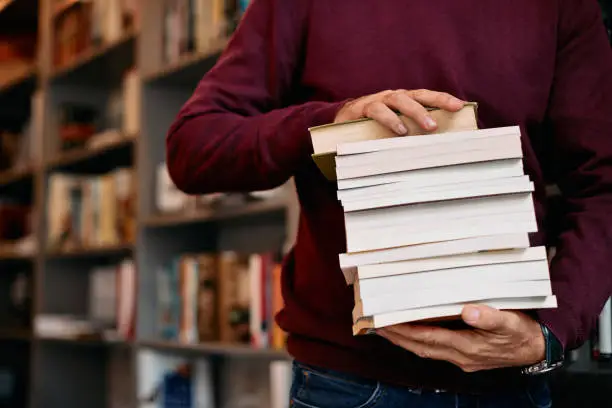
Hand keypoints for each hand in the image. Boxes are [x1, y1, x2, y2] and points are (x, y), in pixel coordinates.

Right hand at [334, 89, 464, 134]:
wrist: (339, 122)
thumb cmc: (370, 127)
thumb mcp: (392, 128)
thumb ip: (410, 133)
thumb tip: (435, 149)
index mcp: (402, 100)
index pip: (426, 96)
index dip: (443, 99)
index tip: (460, 106)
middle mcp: (392, 96)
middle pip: (417, 94)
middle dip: (436, 101)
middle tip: (452, 112)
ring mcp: (377, 100)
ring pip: (399, 99)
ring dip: (416, 111)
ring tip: (429, 126)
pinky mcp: (362, 108)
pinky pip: (378, 110)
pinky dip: (391, 119)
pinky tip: (401, 130)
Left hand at [377, 304, 545, 372]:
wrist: (538, 349)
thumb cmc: (522, 333)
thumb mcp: (510, 322)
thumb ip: (490, 318)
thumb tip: (469, 312)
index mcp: (467, 346)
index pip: (427, 338)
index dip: (404, 331)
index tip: (385, 322)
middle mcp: (460, 355)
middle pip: (420, 346)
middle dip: (396, 336)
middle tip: (375, 324)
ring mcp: (462, 358)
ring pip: (425, 349)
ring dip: (404, 340)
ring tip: (386, 328)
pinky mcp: (465, 356)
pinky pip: (435, 349)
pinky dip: (419, 341)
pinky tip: (412, 333)